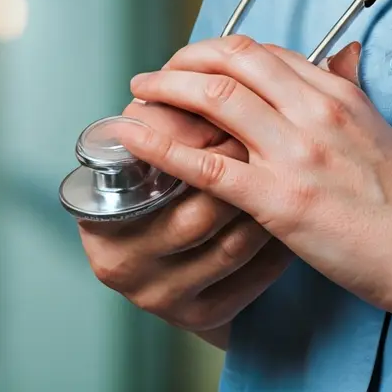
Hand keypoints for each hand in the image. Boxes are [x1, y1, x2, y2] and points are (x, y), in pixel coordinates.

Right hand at [77, 99, 292, 342]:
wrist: (180, 284)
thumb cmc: (161, 208)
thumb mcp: (144, 175)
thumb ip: (163, 132)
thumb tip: (205, 75)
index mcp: (99, 224)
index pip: (146, 179)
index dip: (190, 143)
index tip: (224, 117)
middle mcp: (124, 265)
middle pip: (194, 214)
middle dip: (237, 169)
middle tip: (266, 138)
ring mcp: (163, 296)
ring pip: (232, 244)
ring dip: (266, 201)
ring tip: (287, 168)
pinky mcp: (202, 316)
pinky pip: (254, 275)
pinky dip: (279, 241)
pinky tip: (293, 215)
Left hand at [121, 36, 391, 324]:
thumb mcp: (372, 127)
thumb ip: (340, 92)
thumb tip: (332, 58)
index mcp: (334, 93)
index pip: (258, 52)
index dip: (211, 53)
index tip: (188, 65)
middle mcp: (313, 112)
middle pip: (229, 61)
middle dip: (180, 62)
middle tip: (154, 77)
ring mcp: (295, 154)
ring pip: (213, 98)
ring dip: (164, 91)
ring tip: (137, 96)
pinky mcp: (279, 200)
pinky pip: (206, 163)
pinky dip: (160, 145)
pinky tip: (133, 138)